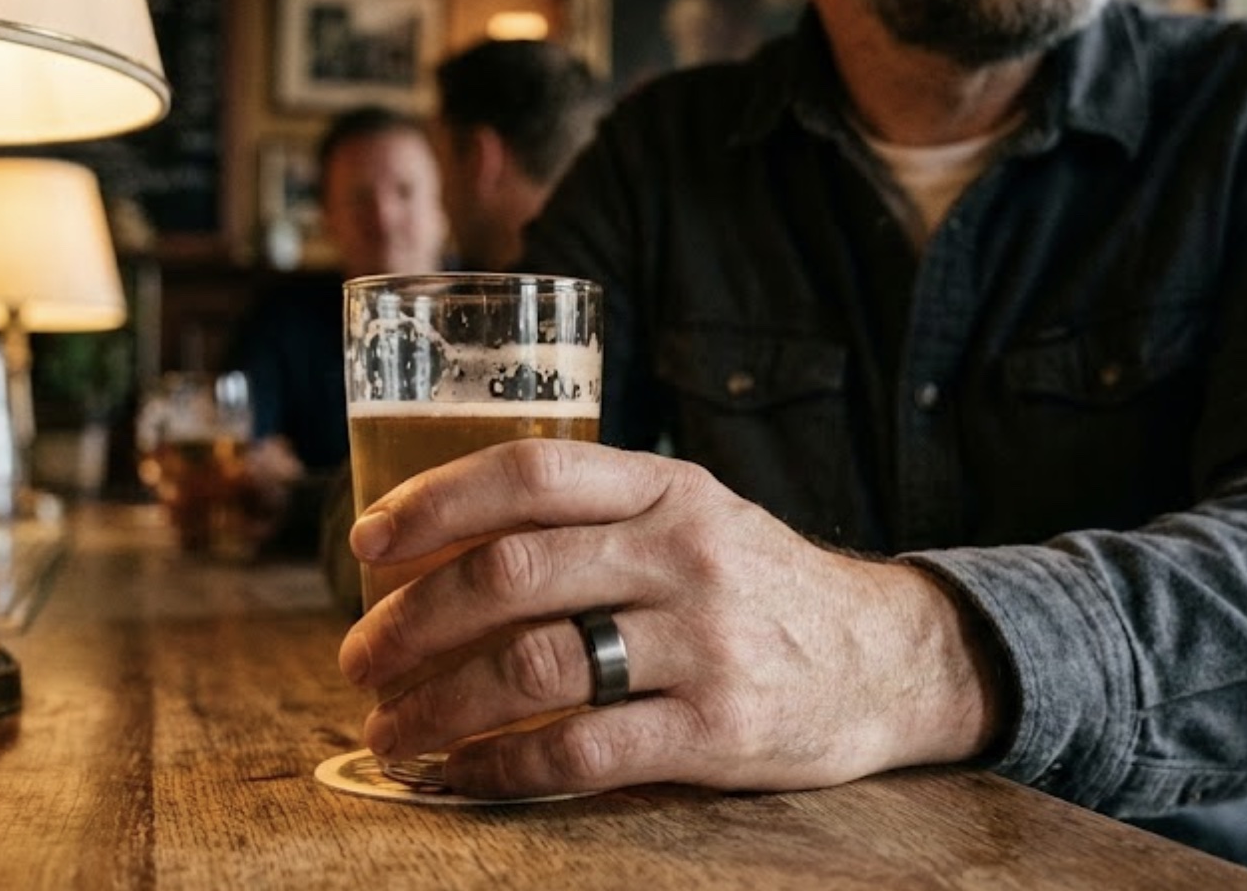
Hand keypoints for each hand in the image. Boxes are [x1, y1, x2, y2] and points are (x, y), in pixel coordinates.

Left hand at [339, 439, 1001, 798]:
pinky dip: (503, 765)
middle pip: (513, 572)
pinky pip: (584, 750)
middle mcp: (685, 553)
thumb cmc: (760, 585)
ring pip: (536, 665)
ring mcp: (706, 643)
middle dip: (412, 620)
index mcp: (669, 488)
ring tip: (390, 725)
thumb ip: (597, 514)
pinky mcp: (718, 730)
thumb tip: (445, 543)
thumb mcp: (695, 514)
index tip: (367, 543)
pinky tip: (460, 772)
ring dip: (439, 702)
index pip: (532, 473)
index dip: (434, 502)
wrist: (888, 657)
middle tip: (358, 657)